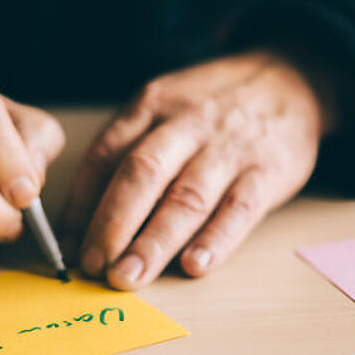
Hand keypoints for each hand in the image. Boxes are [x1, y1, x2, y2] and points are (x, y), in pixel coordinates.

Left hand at [62, 51, 334, 288]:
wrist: (289, 77)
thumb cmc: (211, 106)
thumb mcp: (163, 106)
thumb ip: (125, 152)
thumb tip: (79, 221)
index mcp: (151, 105)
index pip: (105, 155)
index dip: (82, 202)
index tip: (66, 245)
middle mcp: (186, 124)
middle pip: (141, 175)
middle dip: (111, 225)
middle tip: (93, 267)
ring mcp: (228, 148)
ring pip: (186, 197)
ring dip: (153, 242)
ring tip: (129, 278)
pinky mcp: (268, 171)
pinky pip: (239, 208)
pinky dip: (216, 239)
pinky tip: (194, 266)